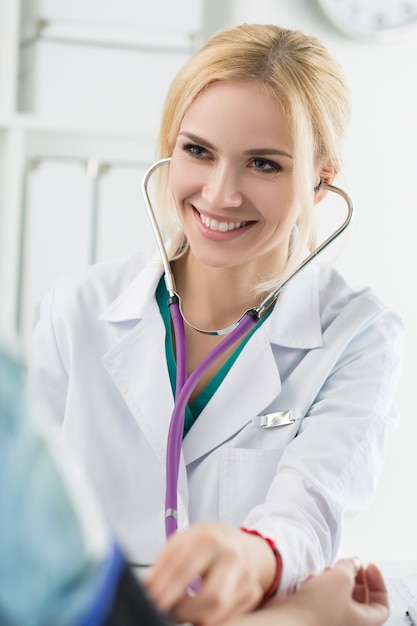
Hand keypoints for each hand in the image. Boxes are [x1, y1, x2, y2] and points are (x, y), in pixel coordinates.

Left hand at [144, 522, 276, 625]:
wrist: (233, 541)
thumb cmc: (202, 542)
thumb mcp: (180, 542)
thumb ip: (164, 564)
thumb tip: (147, 589)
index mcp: (211, 538)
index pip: (184, 570)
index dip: (163, 589)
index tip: (150, 600)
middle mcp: (233, 556)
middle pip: (210, 596)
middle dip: (182, 610)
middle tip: (164, 609)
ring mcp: (246, 575)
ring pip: (218, 611)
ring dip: (192, 617)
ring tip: (177, 610)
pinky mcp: (251, 592)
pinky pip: (226, 618)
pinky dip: (205, 618)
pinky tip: (195, 610)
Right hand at [220, 558, 388, 625]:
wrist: (289, 619)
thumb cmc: (318, 607)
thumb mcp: (342, 578)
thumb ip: (350, 567)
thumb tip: (353, 563)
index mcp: (362, 620)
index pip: (381, 606)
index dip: (379, 584)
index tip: (370, 567)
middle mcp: (347, 622)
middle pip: (360, 599)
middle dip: (356, 578)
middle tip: (351, 564)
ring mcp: (328, 618)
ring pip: (339, 596)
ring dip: (336, 579)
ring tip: (330, 569)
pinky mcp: (312, 613)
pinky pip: (322, 597)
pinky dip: (320, 585)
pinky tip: (314, 577)